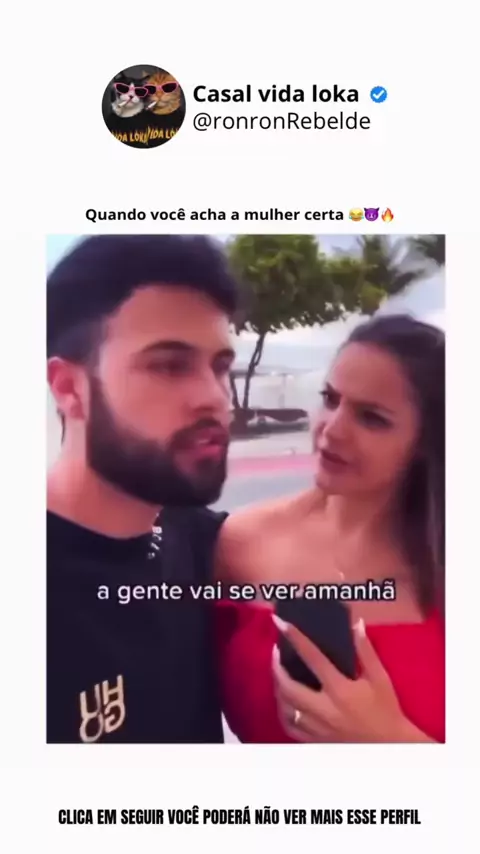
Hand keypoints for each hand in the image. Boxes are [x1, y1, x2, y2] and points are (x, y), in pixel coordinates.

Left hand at [272, 616, 433, 742]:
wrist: (390, 747)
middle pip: (288, 686)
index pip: (312, 657)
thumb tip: (355, 624)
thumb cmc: (386, 710)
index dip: (295, 637)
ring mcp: (317, 727)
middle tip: (275, 652)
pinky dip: (282, 711)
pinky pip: (289, 726)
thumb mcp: (380, 678)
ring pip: (285, 707)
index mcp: (340, 690)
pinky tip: (284, 701)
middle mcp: (324, 709)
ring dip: (277, 688)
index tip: (281, 623)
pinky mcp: (315, 741)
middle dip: (276, 667)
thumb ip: (365, 650)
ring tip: (278, 673)